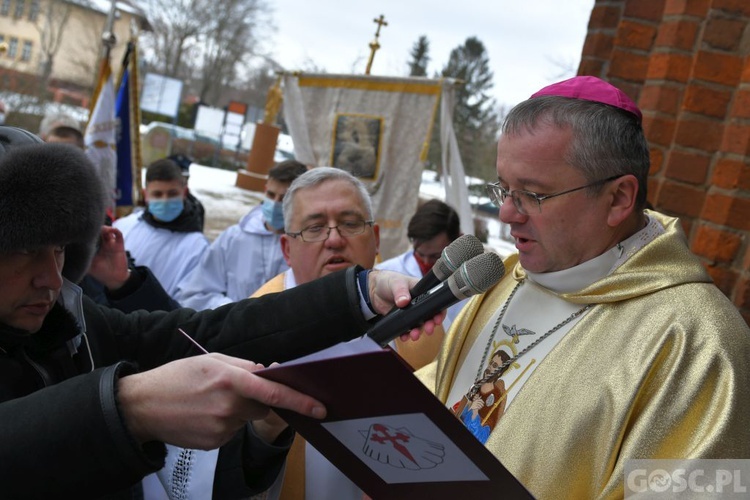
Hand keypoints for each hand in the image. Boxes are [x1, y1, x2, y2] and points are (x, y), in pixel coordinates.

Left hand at [87, 226, 129, 289]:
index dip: (87, 232)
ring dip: (105, 228)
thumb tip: (68, 256)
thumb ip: (81, 260)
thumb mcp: (88, 266)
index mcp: (94, 248)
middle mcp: (102, 244)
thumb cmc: (101, 272)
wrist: (115, 279)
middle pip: (99, 231)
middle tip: (91, 227)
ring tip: (102, 229)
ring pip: (108, 231)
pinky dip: (115, 230)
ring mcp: (111, 244)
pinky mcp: (119, 245)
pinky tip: (111, 230)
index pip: (90, 236)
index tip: (82, 229)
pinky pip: (118, 234)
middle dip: (96, 228)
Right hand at [117, 353, 324, 449]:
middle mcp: (228, 406)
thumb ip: (244, 367)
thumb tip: (270, 374)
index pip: (274, 392)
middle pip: (262, 405)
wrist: (141, 406)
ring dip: (237, 410)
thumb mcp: (210, 361)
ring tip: (208, 401)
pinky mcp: (215, 443)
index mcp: (229, 379)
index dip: (300, 400)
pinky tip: (203, 415)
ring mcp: (221, 428)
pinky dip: (225, 422)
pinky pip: (233, 431)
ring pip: (246, 418)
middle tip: (227, 389)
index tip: (319, 408)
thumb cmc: (176, 377)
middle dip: (255, 398)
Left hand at [367, 270, 444, 341]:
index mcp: (422, 293)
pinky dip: (406, 335)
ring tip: (414, 336)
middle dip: (430, 324)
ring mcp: (411, 313)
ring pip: (419, 325)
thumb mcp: (396, 283)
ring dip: (418, 332)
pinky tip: (404, 337)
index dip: (439, 312)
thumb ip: (400, 291)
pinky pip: (406, 330)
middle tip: (429, 329)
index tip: (438, 319)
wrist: (373, 291)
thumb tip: (404, 301)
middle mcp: (419, 304)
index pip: (436, 303)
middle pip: (429, 317)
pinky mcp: (402, 320)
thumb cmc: (389, 281)